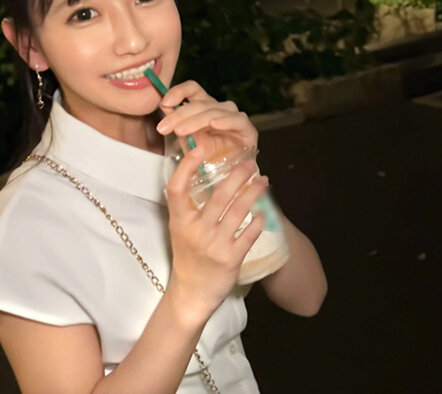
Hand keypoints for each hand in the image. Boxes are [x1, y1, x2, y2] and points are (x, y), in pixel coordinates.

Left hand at [155, 81, 258, 156]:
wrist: (225, 178)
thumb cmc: (205, 157)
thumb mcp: (185, 141)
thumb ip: (176, 124)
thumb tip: (164, 106)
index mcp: (204, 106)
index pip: (193, 89)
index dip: (178, 92)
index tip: (164, 103)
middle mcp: (219, 108)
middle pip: (200, 103)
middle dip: (180, 114)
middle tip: (164, 127)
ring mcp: (234, 117)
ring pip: (215, 111)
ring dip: (196, 120)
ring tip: (181, 131)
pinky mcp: (247, 130)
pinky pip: (237, 120)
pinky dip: (226, 121)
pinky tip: (214, 124)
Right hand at [164, 145, 269, 317]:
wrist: (192, 292)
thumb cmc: (188, 255)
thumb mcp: (180, 229)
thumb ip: (190, 207)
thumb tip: (208, 176)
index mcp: (179, 221)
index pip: (177, 189)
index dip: (186, 167)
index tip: (199, 149)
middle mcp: (196, 231)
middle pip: (218, 196)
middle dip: (237, 176)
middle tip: (250, 163)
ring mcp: (214, 245)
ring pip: (238, 211)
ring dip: (253, 192)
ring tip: (263, 180)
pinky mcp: (231, 258)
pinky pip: (249, 233)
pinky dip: (258, 219)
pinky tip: (264, 209)